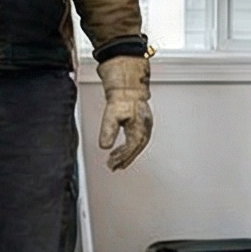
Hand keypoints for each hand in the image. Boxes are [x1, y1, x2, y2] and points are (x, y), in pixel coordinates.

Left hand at [96, 55, 151, 171]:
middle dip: (125, 159)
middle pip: (136, 149)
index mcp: (140, 127)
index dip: (122, 158)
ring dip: (128, 154)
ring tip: (118, 161)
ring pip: (138, 145)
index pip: (132, 148)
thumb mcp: (111, 115)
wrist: (128, 84)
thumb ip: (108, 131)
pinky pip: (138, 139)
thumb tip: (104, 146)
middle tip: (115, 167)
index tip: (112, 164)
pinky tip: (124, 148)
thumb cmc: (123, 96)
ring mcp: (145, 125)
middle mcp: (145, 128)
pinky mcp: (142, 122)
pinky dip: (130, 147)